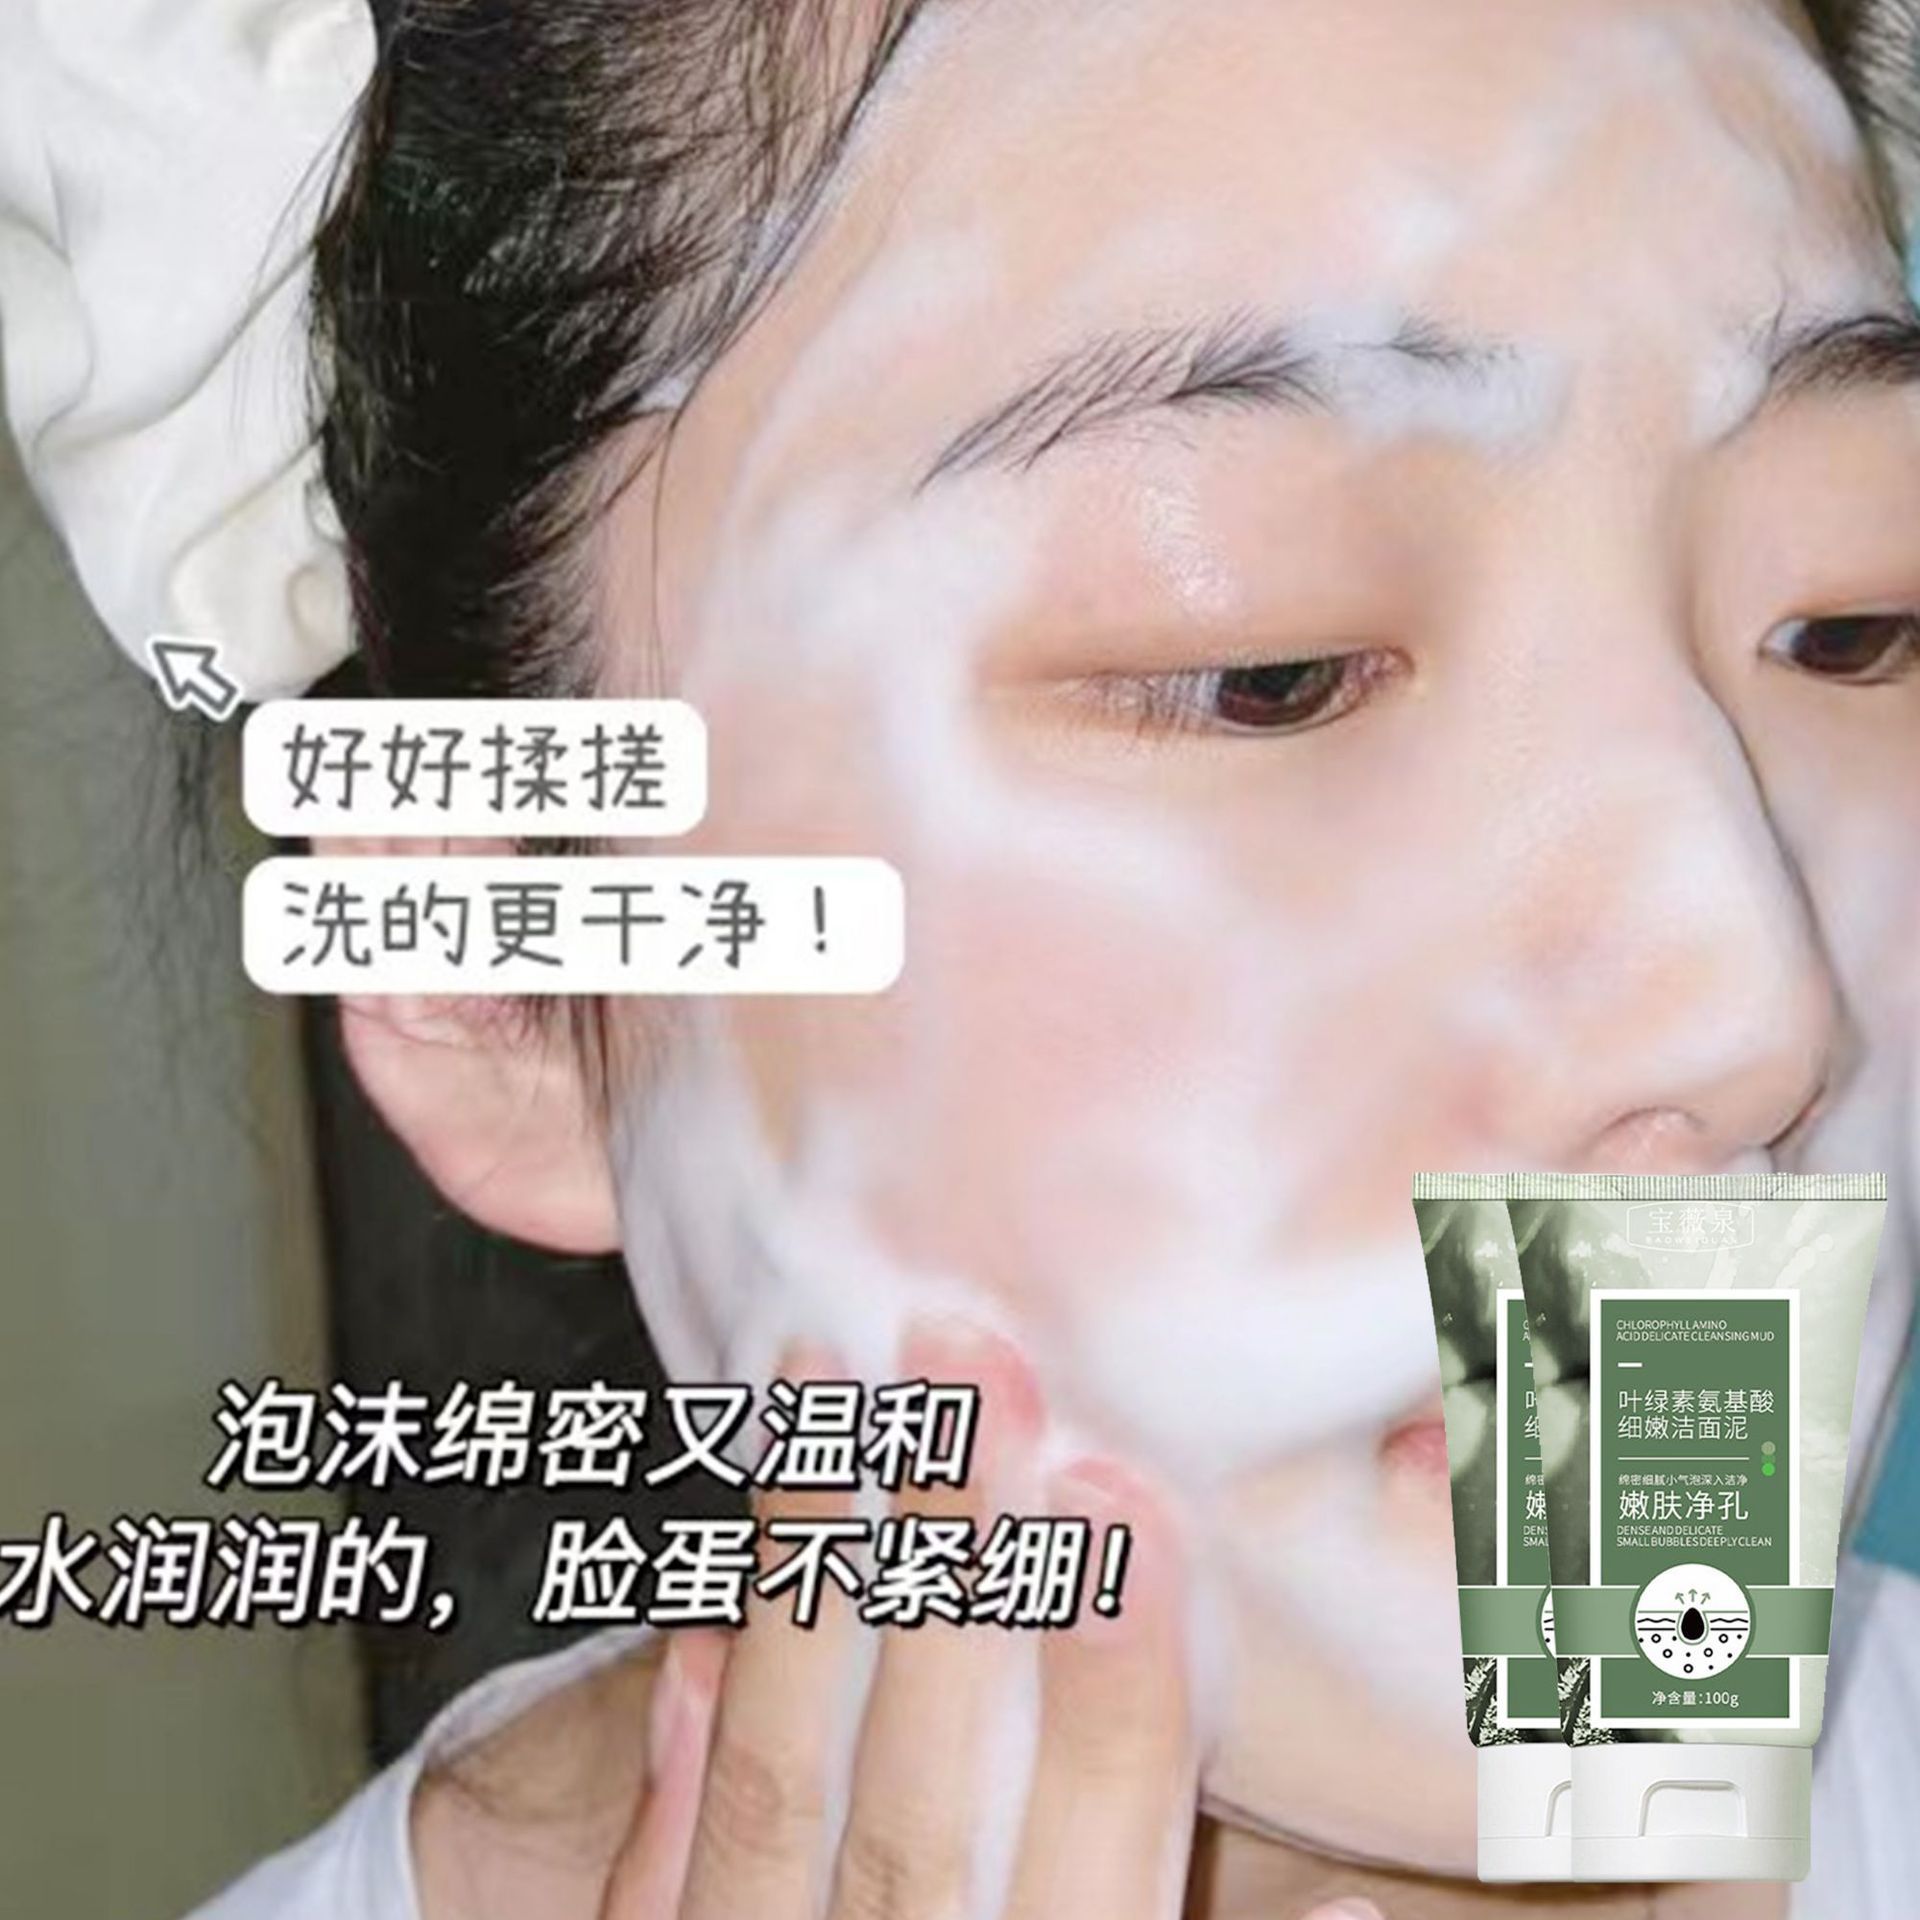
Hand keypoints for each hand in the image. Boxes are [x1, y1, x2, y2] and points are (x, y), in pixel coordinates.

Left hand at [597, 1323, 1198, 1919]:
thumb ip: (1202, 1905)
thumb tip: (1353, 1899)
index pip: (1103, 1849)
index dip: (1118, 1682)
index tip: (1111, 1496)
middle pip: (925, 1800)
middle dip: (946, 1563)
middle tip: (955, 1359)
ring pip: (775, 1795)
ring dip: (801, 1584)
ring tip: (815, 1394)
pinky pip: (654, 1898)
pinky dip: (677, 1760)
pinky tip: (696, 1628)